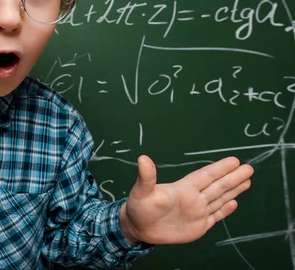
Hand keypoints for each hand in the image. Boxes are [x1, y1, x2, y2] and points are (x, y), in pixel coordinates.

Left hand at [119, 155, 253, 244]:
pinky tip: (234, 202)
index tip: (234, 161)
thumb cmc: (138, 207)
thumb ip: (146, 177)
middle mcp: (193, 198)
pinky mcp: (197, 226)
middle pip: (217, 186)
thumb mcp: (141, 191)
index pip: (206, 176)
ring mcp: (197, 212)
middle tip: (249, 167)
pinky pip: (215, 217)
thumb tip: (142, 158)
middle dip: (233, 177)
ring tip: (247, 180)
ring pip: (219, 199)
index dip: (220, 169)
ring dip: (233, 190)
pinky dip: (225, 210)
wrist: (138, 228)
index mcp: (183, 189)